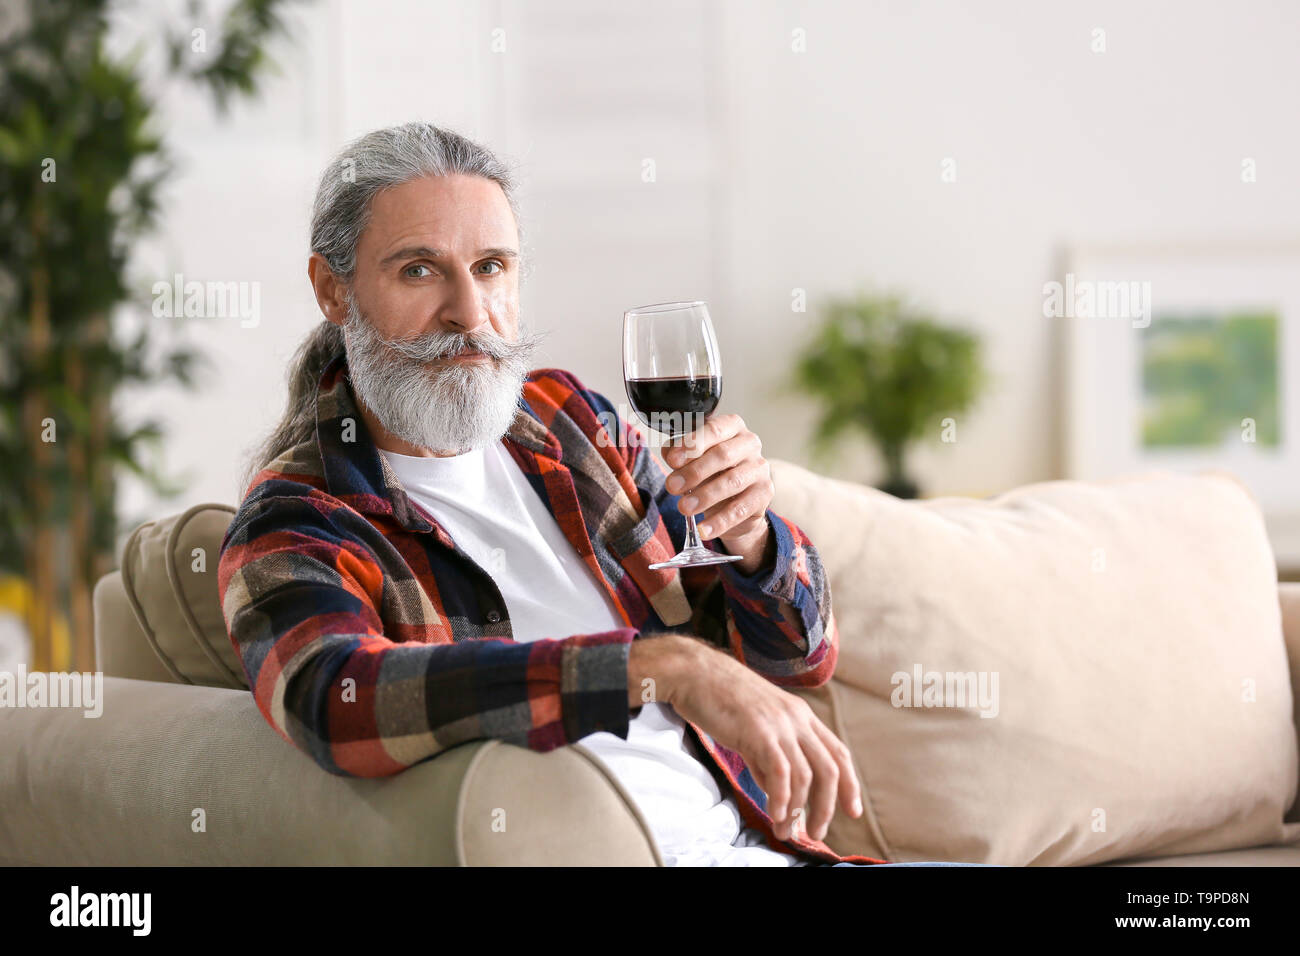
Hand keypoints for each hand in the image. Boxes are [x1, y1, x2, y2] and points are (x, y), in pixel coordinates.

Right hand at [629, 634, 863, 842]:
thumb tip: (777, 791)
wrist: (694, 672)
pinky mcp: (759, 731)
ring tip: (787, 832)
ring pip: (806, 774)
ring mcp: (779, 723)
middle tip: (817, 833)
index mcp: (800, 714)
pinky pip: (780, 772)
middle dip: (827, 807)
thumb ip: (769, 756)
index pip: (837, 752)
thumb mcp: (755, 724)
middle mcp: (797, 718)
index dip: (849, 784)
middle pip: (829, 769)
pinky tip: (775, 814)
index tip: (852, 811)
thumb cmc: (719, 697)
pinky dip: (781, 798)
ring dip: (799, 810)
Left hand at [663, 413, 773, 572]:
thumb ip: (679, 453)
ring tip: (683, 508)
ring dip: (705, 496)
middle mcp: (750, 443)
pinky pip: (740, 509)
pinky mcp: (764, 494)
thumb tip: (670, 454)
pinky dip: (719, 521)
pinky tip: (703, 529)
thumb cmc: (710, 471)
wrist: (734, 502)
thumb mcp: (691, 459)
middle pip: (723, 455)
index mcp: (732, 426)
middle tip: (671, 486)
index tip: (672, 460)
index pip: (714, 429)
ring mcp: (760, 468)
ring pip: (732, 482)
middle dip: (694, 472)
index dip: (692, 444)